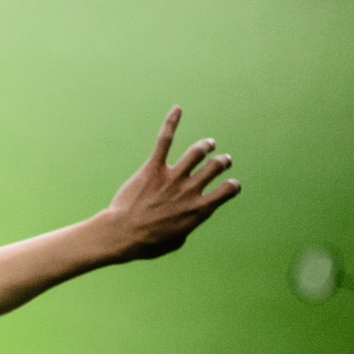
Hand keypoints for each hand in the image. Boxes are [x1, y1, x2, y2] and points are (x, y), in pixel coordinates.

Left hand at [100, 108, 240, 261]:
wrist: (121, 235)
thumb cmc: (146, 243)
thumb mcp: (175, 242)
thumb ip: (187, 227)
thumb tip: (187, 221)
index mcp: (199, 209)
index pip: (228, 190)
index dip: (232, 185)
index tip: (229, 184)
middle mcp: (189, 190)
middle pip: (215, 166)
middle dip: (222, 161)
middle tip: (220, 161)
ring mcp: (172, 178)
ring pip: (197, 152)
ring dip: (206, 146)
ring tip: (208, 145)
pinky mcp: (153, 169)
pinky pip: (165, 140)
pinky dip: (172, 123)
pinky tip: (177, 109)